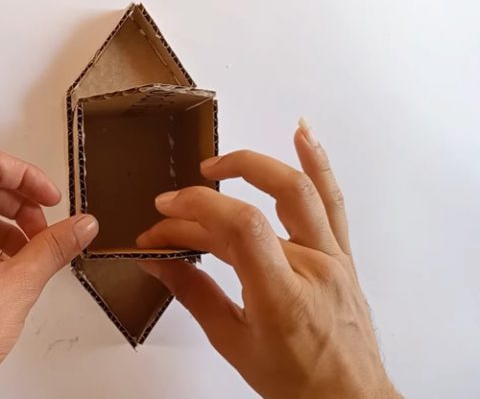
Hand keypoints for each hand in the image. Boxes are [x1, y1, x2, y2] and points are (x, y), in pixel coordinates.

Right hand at [137, 122, 399, 398]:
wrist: (348, 398)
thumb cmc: (296, 381)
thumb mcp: (232, 342)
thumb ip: (193, 293)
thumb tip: (159, 260)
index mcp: (282, 296)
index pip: (239, 227)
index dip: (196, 209)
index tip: (165, 216)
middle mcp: (313, 268)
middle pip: (256, 208)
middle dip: (207, 195)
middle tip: (174, 201)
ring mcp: (332, 256)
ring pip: (299, 191)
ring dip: (255, 165)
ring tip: (217, 163)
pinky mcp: (341, 253)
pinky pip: (332, 200)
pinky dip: (318, 163)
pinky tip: (303, 135)